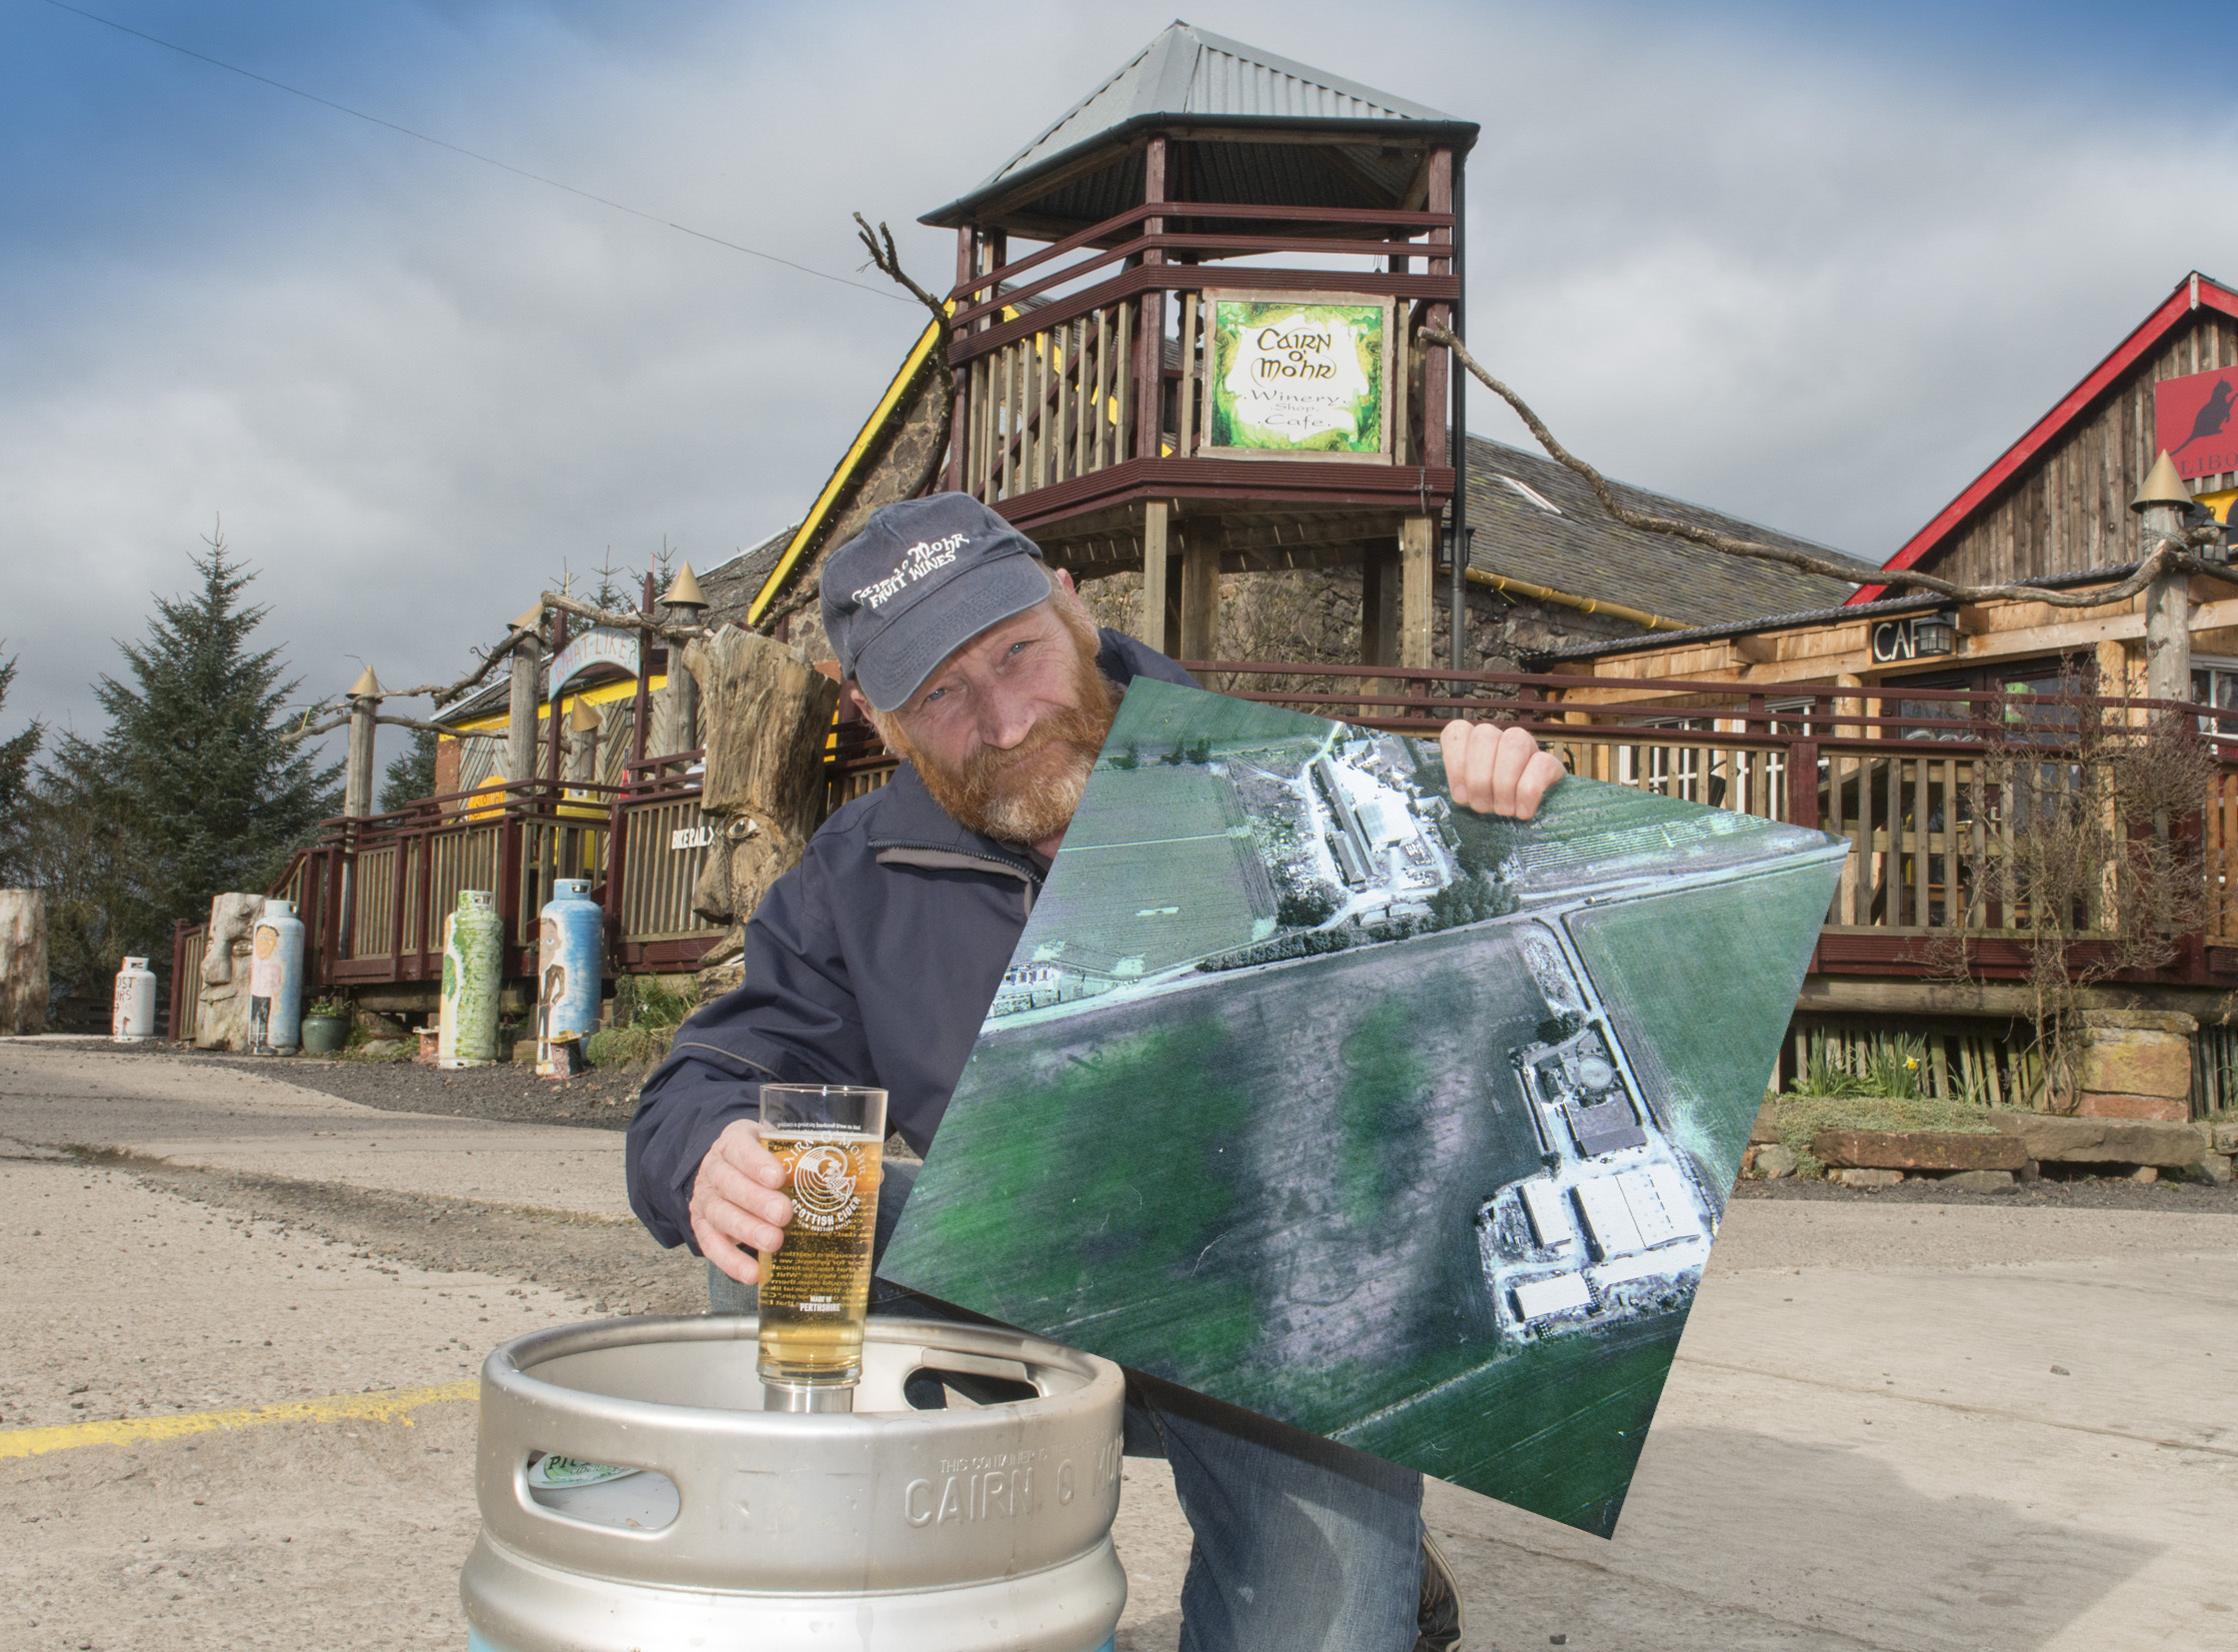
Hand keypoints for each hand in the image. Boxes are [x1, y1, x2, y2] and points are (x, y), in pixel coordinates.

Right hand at [689, 1118, 792, 1285]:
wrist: (729, 1171)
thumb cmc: (763, 1161)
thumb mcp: (779, 1148)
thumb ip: (808, 1159)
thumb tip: (861, 1174)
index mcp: (734, 1142)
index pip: (739, 1147)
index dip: (756, 1163)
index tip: (778, 1177)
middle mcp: (714, 1169)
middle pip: (728, 1183)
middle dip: (756, 1200)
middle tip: (783, 1214)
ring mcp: (705, 1200)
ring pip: (720, 1214)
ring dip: (747, 1230)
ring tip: (773, 1242)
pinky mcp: (702, 1228)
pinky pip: (712, 1246)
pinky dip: (731, 1262)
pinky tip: (752, 1273)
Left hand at [1441, 719, 1565, 818]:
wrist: (1526, 820)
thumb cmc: (1491, 809)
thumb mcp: (1470, 801)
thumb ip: (1462, 791)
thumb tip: (1462, 796)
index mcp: (1473, 743)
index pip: (1457, 732)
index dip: (1455, 765)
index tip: (1460, 796)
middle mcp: (1499, 738)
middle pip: (1484, 736)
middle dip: (1479, 779)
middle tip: (1482, 807)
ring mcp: (1527, 746)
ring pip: (1514, 743)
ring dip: (1504, 784)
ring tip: (1503, 810)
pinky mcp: (1551, 763)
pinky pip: (1543, 764)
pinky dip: (1529, 792)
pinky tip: (1523, 811)